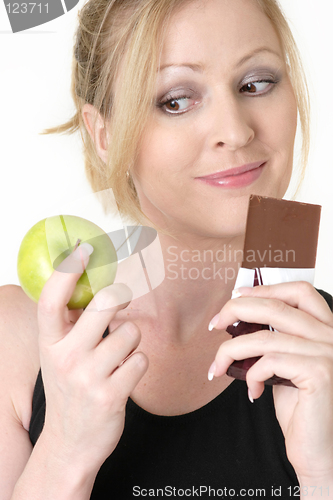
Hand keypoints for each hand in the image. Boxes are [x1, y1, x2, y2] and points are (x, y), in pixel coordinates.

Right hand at [37, 243, 148, 473]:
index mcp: (49, 343)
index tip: (84, 249)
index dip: (68, 271)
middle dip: (120, 299)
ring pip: (131, 332)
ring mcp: (88, 377)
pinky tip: (123, 376)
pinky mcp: (112, 395)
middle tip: (120, 303)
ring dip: (131, 341)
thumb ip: (70, 323)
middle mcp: (66, 357)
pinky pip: (141, 359)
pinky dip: (138, 364)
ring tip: (117, 357)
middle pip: (105, 304)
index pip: (52, 300)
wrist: (69, 443)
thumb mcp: (58, 355)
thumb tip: (90, 282)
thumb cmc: (68, 389)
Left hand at [209, 282, 332, 485]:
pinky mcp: (321, 374)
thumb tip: (237, 320)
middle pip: (276, 306)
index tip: (237, 296)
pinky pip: (269, 362)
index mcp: (326, 331)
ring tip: (217, 368)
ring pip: (264, 338)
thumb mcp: (285, 367)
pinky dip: (251, 374)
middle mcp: (332, 337)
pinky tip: (253, 391)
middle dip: (237, 310)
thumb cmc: (302, 411)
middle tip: (215, 324)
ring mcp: (329, 354)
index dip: (266, 288)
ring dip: (231, 351)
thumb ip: (273, 342)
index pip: (301, 292)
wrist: (321, 453)